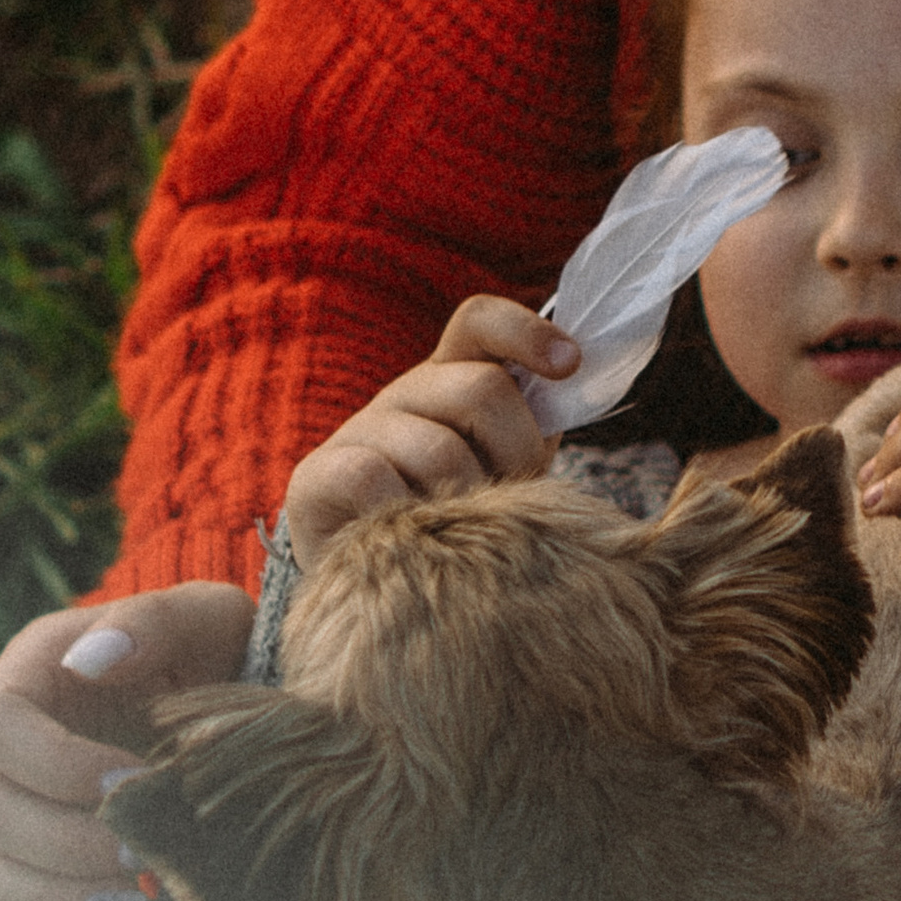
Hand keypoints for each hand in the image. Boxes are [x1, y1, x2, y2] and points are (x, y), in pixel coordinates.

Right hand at [0, 583, 258, 900]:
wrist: (232, 715)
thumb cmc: (219, 656)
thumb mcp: (208, 619)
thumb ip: (154, 621)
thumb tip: (93, 660)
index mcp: (32, 674)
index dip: (51, 765)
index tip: (131, 783)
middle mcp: (0, 745)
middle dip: (63, 844)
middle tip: (146, 859)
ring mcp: (0, 807)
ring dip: (48, 898)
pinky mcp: (15, 863)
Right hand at [284, 295, 578, 566]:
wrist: (375, 579)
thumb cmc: (458, 519)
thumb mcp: (504, 468)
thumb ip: (535, 427)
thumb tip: (581, 383)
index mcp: (453, 377)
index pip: (481, 321)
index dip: (527, 332)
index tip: (570, 364)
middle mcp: (407, 393)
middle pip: (481, 389)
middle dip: (516, 450)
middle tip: (512, 496)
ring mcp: (361, 430)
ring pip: (437, 447)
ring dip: (467, 498)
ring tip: (464, 531)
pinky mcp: (320, 474)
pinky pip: (373, 477)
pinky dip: (406, 512)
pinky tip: (413, 538)